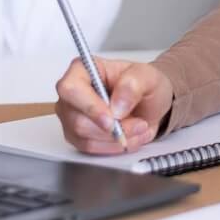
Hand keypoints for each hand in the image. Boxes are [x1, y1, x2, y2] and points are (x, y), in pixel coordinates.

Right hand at [54, 58, 172, 154]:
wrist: (148, 102)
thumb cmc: (142, 84)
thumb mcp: (147, 76)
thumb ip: (132, 85)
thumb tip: (117, 105)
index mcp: (82, 70)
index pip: (72, 89)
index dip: (90, 107)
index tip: (112, 119)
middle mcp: (72, 95)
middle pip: (78, 121)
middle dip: (113, 128)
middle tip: (139, 123)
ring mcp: (72, 117)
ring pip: (85, 138)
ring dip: (117, 138)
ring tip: (139, 127)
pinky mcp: (78, 137)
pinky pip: (92, 149)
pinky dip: (115, 146)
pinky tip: (130, 136)